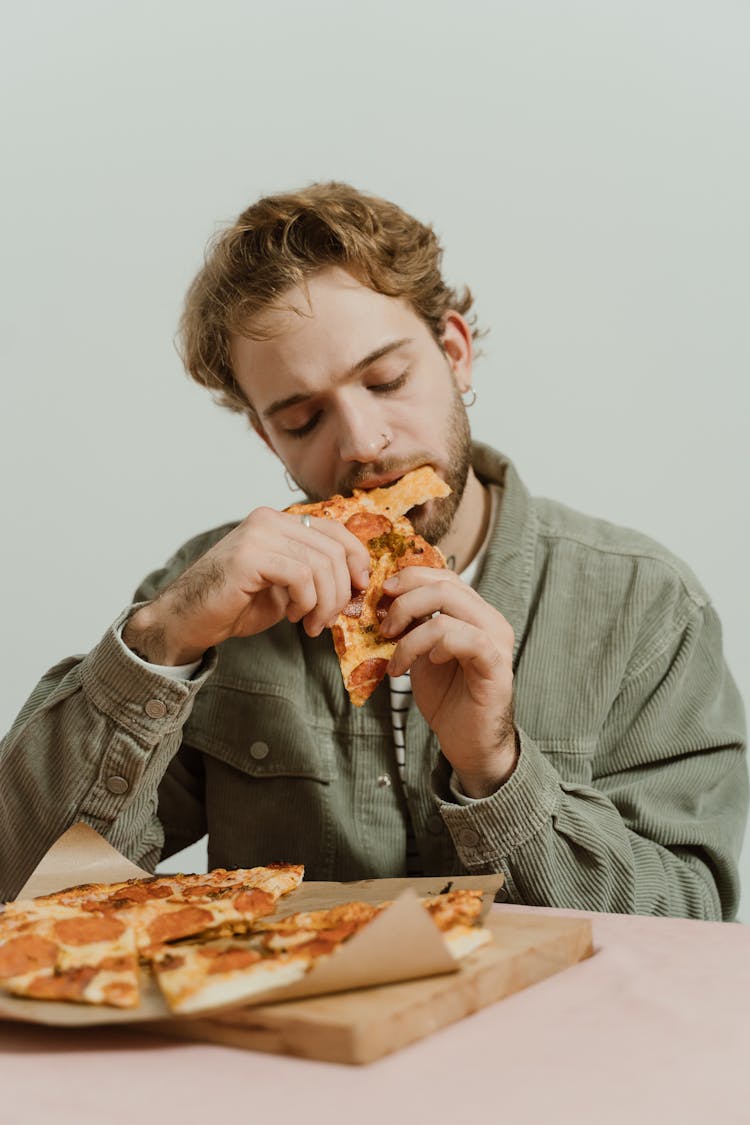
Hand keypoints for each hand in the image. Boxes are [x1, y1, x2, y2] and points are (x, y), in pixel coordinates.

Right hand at [123, 509, 370, 664]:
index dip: (357, 558)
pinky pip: (301, 576)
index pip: (335, 529)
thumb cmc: (235, 605)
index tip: (360, 587)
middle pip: (333, 549)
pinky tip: (295, 617)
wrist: (187, 620)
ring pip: (321, 564)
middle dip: (341, 590)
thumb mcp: (285, 585)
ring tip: (311, 623)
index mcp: (278, 521)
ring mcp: (258, 534)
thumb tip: (357, 579)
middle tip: (330, 618)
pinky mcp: (250, 556)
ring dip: (325, 602)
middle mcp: (269, 520)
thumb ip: (314, 573)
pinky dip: (307, 602)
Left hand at [381, 567, 517, 796]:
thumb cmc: (447, 697)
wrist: (468, 742)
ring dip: (411, 632)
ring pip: (449, 608)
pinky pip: (465, 638)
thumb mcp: (421, 653)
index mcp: (473, 612)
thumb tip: (381, 602)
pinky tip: (427, 664)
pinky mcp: (496, 664)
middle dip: (404, 601)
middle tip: (383, 628)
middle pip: (445, 584)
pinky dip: (434, 646)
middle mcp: (489, 619)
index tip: (381, 594)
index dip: (409, 578)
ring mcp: (496, 640)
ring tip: (396, 658)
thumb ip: (411, 626)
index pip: (443, 576)